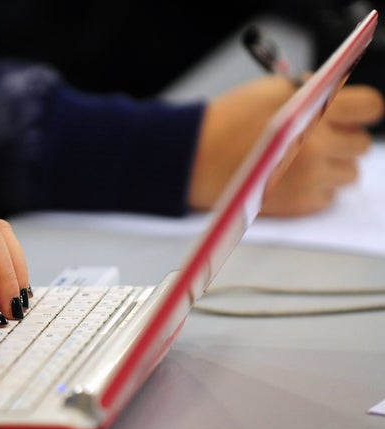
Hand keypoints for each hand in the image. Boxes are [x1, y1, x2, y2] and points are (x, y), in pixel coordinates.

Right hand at [189, 75, 383, 215]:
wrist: (192, 160)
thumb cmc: (223, 125)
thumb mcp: (269, 90)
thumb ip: (311, 92)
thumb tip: (336, 97)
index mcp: (313, 113)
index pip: (369, 108)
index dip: (360, 110)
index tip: (350, 113)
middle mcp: (318, 147)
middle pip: (361, 146)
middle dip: (342, 139)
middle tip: (317, 138)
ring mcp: (309, 179)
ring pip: (348, 175)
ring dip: (331, 166)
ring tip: (300, 160)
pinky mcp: (298, 205)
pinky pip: (327, 198)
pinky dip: (314, 189)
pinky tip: (289, 178)